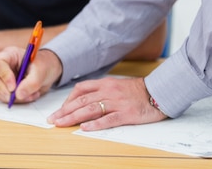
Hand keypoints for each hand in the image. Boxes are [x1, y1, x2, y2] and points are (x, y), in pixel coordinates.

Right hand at [0, 47, 61, 103]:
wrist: (49, 71)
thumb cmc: (44, 65)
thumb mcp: (42, 71)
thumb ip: (31, 82)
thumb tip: (18, 95)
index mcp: (9, 55)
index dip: (3, 76)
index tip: (13, 87)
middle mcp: (2, 65)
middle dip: (0, 88)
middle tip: (13, 95)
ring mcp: (1, 77)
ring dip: (12, 97)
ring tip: (31, 94)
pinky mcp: (4, 89)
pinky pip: (3, 98)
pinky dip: (16, 101)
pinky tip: (29, 96)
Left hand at [48, 76, 165, 130]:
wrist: (158, 92)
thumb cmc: (137, 91)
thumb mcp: (117, 86)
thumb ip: (102, 91)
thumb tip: (86, 100)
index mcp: (105, 84)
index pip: (81, 89)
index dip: (68, 99)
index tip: (60, 109)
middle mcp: (108, 91)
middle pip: (82, 101)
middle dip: (65, 111)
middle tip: (53, 120)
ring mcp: (117, 102)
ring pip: (90, 109)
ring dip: (73, 117)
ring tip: (61, 124)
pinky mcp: (126, 114)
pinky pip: (108, 119)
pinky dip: (95, 124)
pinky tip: (85, 128)